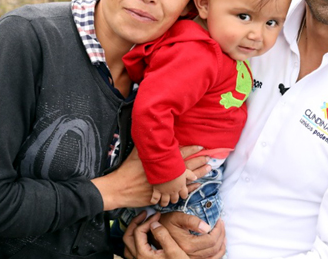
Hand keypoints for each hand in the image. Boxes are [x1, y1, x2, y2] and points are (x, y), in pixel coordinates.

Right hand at [92, 145, 208, 210]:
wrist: (118, 189)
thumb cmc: (125, 171)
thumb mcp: (135, 154)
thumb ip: (145, 145)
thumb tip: (149, 132)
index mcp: (160, 161)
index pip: (179, 153)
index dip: (191, 149)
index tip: (201, 146)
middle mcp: (164, 173)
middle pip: (186, 166)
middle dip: (199, 162)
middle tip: (210, 158)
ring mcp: (164, 184)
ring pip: (185, 179)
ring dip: (198, 174)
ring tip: (208, 170)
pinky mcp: (162, 194)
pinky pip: (179, 191)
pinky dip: (189, 188)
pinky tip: (197, 186)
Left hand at [124, 211, 190, 258]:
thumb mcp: (174, 250)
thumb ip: (163, 236)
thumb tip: (154, 224)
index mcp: (143, 254)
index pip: (139, 231)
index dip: (148, 220)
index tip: (157, 216)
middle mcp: (138, 258)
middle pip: (128, 237)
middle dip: (136, 223)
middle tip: (144, 215)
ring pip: (128, 245)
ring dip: (133, 233)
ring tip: (142, 224)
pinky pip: (133, 251)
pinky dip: (135, 241)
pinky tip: (143, 238)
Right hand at [151, 170, 196, 206]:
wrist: (164, 167)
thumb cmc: (176, 168)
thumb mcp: (185, 171)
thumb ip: (190, 175)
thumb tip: (195, 178)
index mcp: (181, 186)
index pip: (184, 195)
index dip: (184, 195)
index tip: (183, 195)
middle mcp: (173, 191)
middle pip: (175, 199)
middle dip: (174, 200)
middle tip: (173, 199)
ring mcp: (165, 192)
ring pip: (165, 201)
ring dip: (165, 203)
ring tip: (163, 203)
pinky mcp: (156, 191)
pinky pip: (155, 199)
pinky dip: (154, 201)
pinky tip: (153, 202)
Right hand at [159, 211, 224, 258]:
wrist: (155, 233)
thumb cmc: (167, 223)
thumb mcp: (177, 217)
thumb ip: (192, 221)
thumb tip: (207, 227)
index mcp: (187, 245)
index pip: (211, 240)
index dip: (218, 230)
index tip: (219, 220)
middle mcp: (189, 255)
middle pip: (214, 247)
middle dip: (221, 234)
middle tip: (221, 224)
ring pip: (214, 255)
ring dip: (221, 244)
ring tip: (222, 233)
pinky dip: (218, 252)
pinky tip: (219, 244)